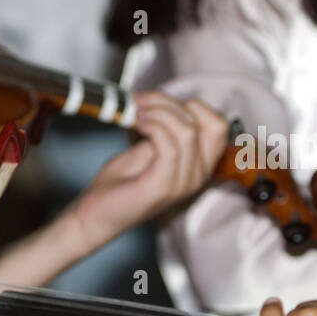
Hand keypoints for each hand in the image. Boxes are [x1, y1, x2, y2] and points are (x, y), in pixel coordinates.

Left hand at [73, 91, 229, 245]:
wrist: (97, 213)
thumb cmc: (121, 183)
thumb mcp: (150, 149)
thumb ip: (168, 130)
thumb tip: (168, 103)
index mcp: (199, 166)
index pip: (219, 126)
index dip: (194, 106)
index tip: (162, 102)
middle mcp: (198, 176)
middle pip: (209, 124)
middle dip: (174, 104)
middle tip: (143, 103)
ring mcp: (182, 184)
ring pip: (187, 131)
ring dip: (159, 113)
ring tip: (138, 113)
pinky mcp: (163, 186)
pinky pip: (170, 146)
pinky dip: (153, 126)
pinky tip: (138, 124)